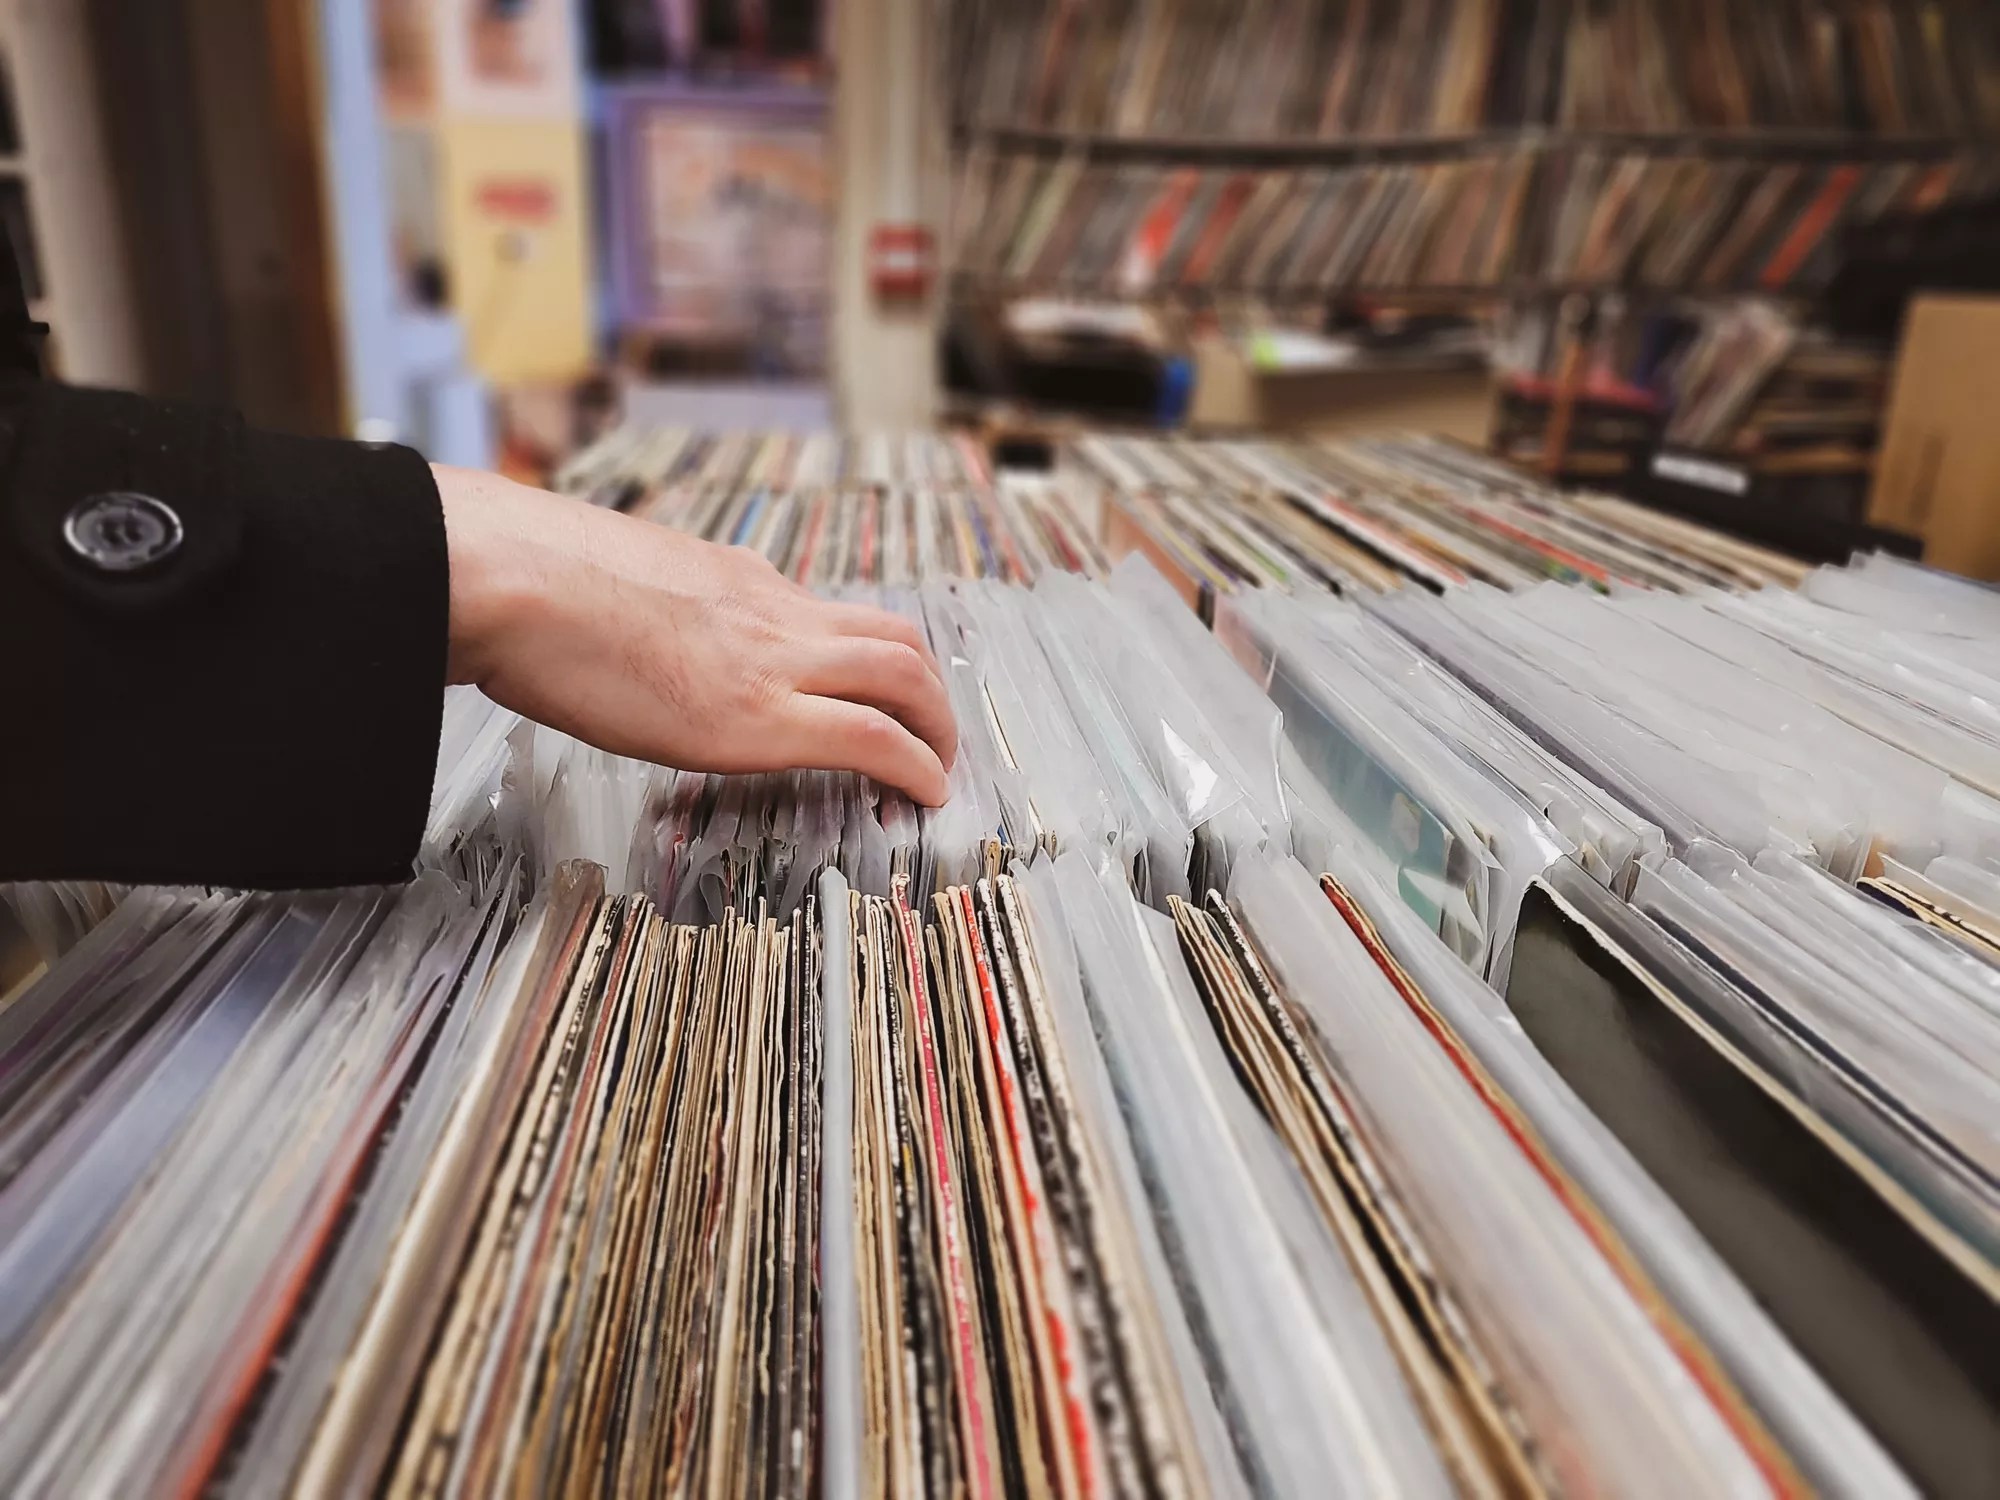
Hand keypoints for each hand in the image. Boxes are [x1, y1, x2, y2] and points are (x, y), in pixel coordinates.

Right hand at [436, 466, 957, 804]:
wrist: (509, 579)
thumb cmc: (528, 582)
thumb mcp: (612, 579)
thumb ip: (652, 608)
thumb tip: (635, 635)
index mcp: (734, 579)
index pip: (826, 613)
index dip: (866, 657)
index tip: (869, 693)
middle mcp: (769, 611)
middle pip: (894, 637)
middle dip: (929, 692)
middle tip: (933, 734)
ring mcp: (771, 659)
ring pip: (905, 676)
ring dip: (937, 727)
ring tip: (938, 770)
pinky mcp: (758, 715)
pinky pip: (872, 735)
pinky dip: (916, 765)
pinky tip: (924, 794)